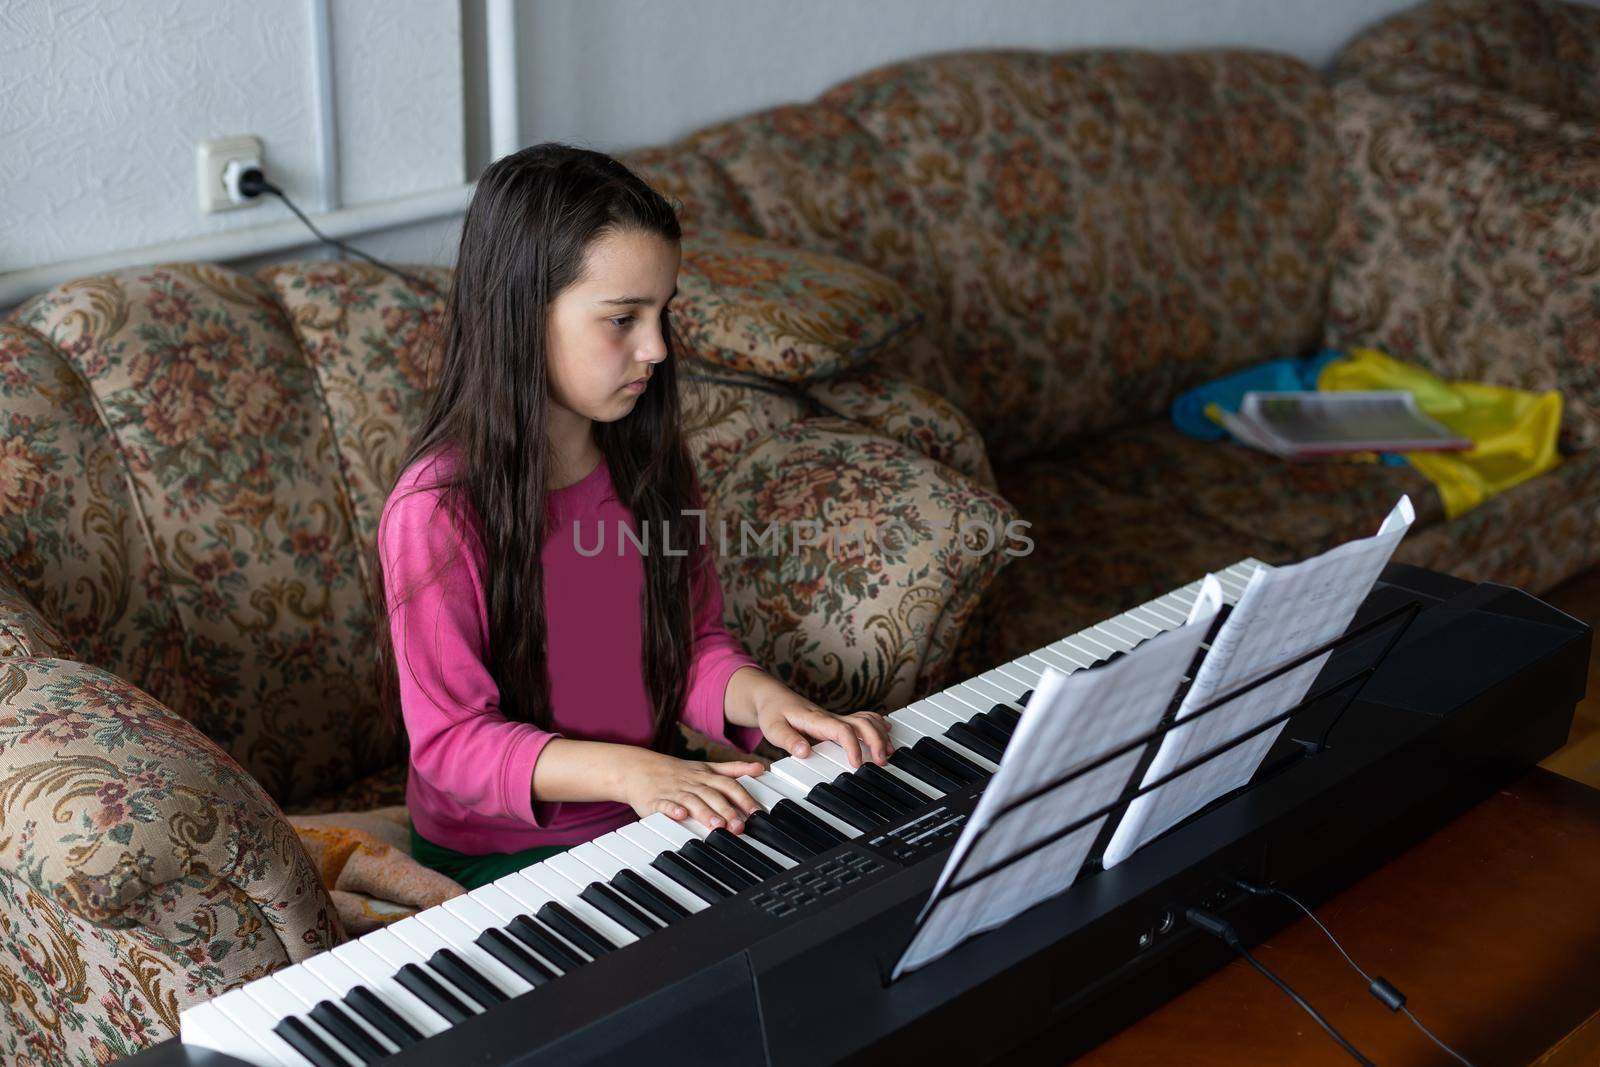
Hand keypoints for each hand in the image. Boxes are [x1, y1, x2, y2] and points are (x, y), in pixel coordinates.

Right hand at [613, 747, 764, 832]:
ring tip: (717, 825)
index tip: (756, 813)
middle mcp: (693, 782)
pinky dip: (672, 809)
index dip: (743, 798)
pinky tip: (679, 815)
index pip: (728, 785)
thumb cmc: (676, 771)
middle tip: (740, 826)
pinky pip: (664, 804)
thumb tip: (760, 767)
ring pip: (692, 801)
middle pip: (713, 795)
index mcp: (706, 775)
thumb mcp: (706, 766)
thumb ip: (733, 768)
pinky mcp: (655, 800)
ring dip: (705, 812)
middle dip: (728, 810)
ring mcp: (674, 791)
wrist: (638, 768)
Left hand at [755, 695, 892, 768]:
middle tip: (882, 761)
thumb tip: (805, 752)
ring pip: (867, 719)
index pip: (842, 730)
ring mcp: (836, 717)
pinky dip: (878, 724)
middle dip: (877, 741)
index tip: (857, 764)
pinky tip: (887, 731)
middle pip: (863, 723)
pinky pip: (863, 718)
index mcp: (817, 720)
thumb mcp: (773, 728)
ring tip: (888, 752)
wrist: (773, 697)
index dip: (853, 746)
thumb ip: (788, 740)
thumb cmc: (773, 713)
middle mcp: (831, 717)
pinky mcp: (837, 720)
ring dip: (881, 733)